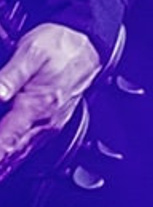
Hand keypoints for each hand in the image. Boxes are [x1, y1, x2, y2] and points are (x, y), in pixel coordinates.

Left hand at [0, 23, 100, 179]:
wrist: (90, 43)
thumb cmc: (62, 45)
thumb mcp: (32, 51)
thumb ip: (10, 75)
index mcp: (36, 105)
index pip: (5, 140)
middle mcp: (45, 120)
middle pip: (10, 154)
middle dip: (0, 160)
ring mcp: (51, 124)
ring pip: (20, 155)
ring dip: (4, 163)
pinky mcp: (54, 123)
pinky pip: (29, 148)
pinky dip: (13, 159)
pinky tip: (7, 161)